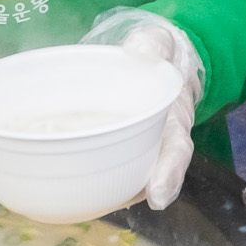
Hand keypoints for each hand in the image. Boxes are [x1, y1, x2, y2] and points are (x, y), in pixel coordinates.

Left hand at [83, 9, 202, 208]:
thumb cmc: (155, 53)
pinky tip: (69, 187)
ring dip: (113, 191)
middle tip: (121, 204)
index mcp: (173, 115)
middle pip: (154, 173)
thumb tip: (138, 50)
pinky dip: (93, 179)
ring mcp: (140, 147)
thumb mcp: (157, 41)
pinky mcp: (119, 147)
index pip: (176, 148)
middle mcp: (159, 139)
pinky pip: (109, 166)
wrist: (153, 60)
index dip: (169, 173)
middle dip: (139, 191)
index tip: (158, 195)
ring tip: (87, 203)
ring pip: (130, 175)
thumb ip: (151, 44)